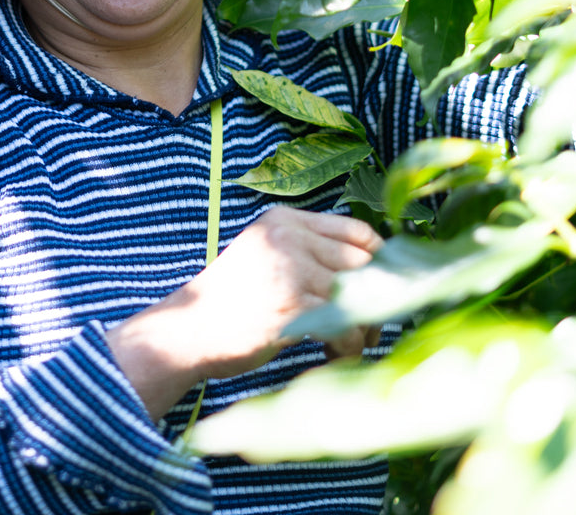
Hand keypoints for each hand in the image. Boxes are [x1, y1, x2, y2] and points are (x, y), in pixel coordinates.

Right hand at [106, 206, 382, 419]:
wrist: (188, 331)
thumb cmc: (233, 299)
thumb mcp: (266, 254)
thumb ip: (309, 250)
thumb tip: (379, 267)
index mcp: (284, 220)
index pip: (357, 230)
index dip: (383, 260)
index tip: (387, 286)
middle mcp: (287, 238)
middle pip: (364, 263)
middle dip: (379, 298)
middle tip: (372, 325)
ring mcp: (288, 271)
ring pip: (359, 298)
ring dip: (365, 328)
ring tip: (354, 343)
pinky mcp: (289, 308)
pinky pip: (343, 328)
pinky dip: (348, 347)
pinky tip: (334, 354)